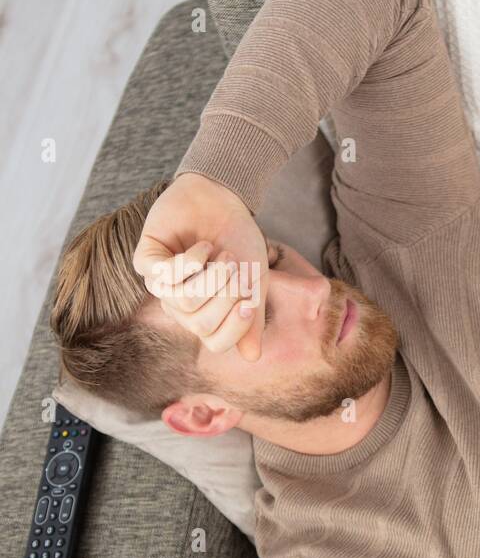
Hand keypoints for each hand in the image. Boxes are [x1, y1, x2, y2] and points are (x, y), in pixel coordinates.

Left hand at [132, 172, 268, 359]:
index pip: (216, 342)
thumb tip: (252, 358)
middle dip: (225, 294)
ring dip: (210, 275)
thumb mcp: (255, 282)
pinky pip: (164, 277)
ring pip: (182, 301)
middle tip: (235, 267)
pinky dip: (190, 261)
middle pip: (200, 323)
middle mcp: (181, 305)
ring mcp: (162, 284)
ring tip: (220, 254)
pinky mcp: (146, 260)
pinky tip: (202, 246)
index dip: (235, 327)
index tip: (251, 302)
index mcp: (207, 314)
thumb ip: (252, 317)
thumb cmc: (239, 241)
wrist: (223, 200)